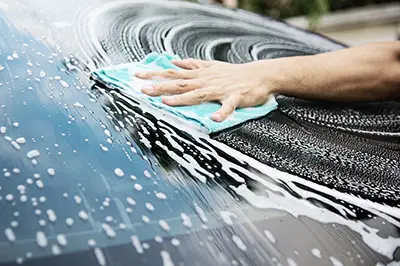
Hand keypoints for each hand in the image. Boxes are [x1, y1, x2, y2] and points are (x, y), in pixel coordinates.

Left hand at [135, 59, 280, 121]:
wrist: (259, 75)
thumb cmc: (234, 73)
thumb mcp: (211, 66)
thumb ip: (192, 64)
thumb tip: (175, 61)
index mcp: (200, 75)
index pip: (173, 73)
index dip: (154, 74)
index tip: (136, 75)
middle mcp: (206, 81)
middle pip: (180, 83)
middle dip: (160, 86)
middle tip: (142, 89)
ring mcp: (220, 89)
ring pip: (198, 94)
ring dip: (182, 98)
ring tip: (166, 102)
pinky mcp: (235, 98)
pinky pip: (228, 106)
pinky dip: (222, 113)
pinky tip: (214, 120)